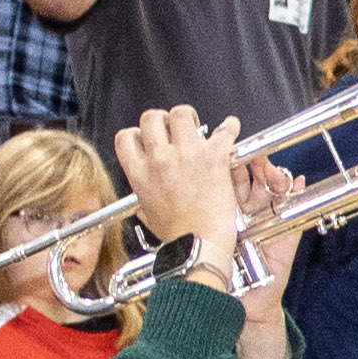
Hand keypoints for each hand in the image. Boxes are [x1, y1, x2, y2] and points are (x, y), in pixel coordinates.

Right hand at [114, 106, 250, 255]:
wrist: (201, 245)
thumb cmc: (179, 236)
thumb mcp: (149, 215)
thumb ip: (144, 200)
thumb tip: (143, 200)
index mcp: (139, 173)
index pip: (126, 137)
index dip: (137, 133)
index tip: (148, 138)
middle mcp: (159, 159)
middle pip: (152, 118)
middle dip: (163, 119)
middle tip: (174, 129)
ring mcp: (186, 154)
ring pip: (181, 113)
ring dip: (190, 117)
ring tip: (199, 127)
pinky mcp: (213, 156)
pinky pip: (224, 129)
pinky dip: (230, 127)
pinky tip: (230, 129)